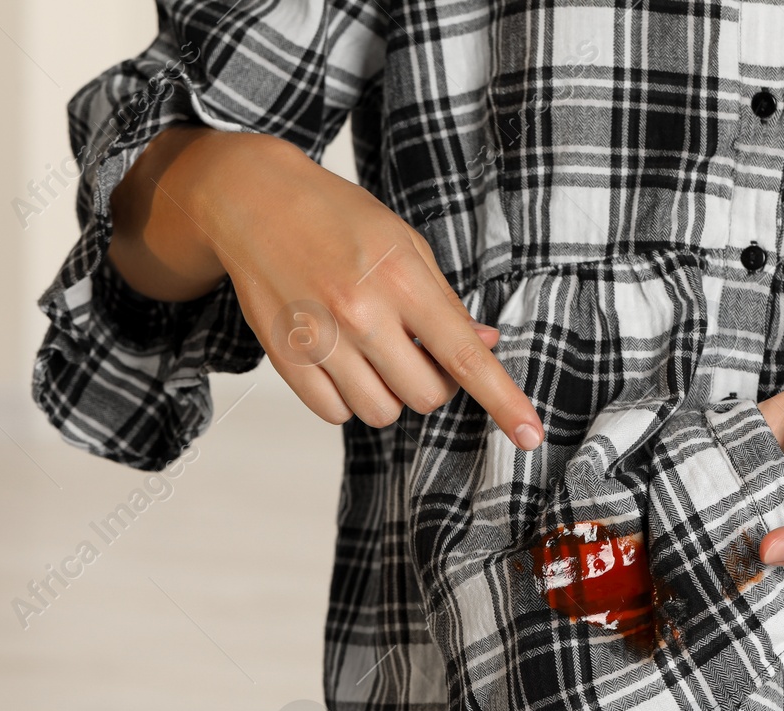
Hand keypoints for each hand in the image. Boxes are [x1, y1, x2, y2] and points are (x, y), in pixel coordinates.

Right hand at [106, 127, 544, 448]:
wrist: (253, 203)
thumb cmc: (336, 218)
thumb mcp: (406, 244)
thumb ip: (446, 302)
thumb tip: (485, 347)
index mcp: (402, 280)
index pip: (464, 357)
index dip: (503, 400)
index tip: (529, 434)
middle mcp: (361, 314)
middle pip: (425, 397)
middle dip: (430, 383)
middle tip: (413, 349)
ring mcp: (320, 340)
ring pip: (380, 413)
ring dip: (387, 393)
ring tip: (372, 351)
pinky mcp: (285, 359)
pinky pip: (334, 414)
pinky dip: (346, 399)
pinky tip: (341, 360)